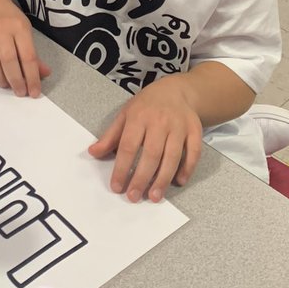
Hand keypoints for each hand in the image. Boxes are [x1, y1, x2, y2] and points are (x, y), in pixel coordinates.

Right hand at [0, 1, 51, 97]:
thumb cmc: (10, 21)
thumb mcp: (26, 32)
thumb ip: (33, 54)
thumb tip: (44, 74)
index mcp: (20, 27)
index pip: (28, 56)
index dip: (32, 77)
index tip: (34, 92)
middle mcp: (1, 27)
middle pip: (8, 60)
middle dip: (15, 80)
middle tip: (19, 92)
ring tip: (4, 84)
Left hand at [88, 77, 202, 201]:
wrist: (176, 90)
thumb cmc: (146, 106)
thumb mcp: (125, 115)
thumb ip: (110, 136)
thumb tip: (93, 152)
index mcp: (139, 116)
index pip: (128, 146)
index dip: (121, 168)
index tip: (116, 186)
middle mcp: (160, 121)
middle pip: (151, 153)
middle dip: (142, 178)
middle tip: (134, 197)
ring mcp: (179, 125)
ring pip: (173, 155)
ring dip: (163, 178)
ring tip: (154, 196)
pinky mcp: (195, 130)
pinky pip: (194, 152)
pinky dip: (187, 168)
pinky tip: (179, 181)